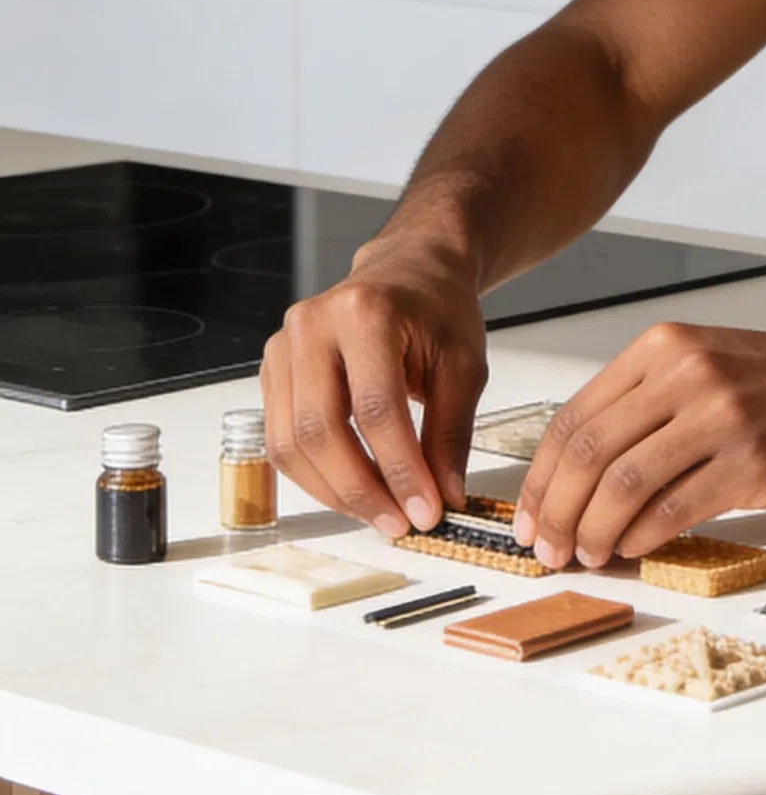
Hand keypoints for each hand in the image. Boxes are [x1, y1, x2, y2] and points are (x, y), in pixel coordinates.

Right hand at [261, 227, 487, 537]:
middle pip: (320, 429)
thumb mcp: (463, 366)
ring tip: (379, 514)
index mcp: (365, 313)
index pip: (375, 408)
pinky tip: (353, 490)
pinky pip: (281, 440)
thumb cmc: (436, 310)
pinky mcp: (272, 371)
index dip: (399, 469)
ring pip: (290, 443)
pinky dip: (316, 476)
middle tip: (398, 522)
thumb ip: (451, 434)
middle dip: (360, 489)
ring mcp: (283, 347)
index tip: (425, 511)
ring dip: (334, 491)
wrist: (408, 272)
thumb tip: (443, 497)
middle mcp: (312, 326)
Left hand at [513, 318, 765, 568]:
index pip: (575, 416)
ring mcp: (719, 416)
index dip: (542, 477)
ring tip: (587, 556)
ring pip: (623, 482)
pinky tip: (633, 549)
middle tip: (547, 548)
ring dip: (593, 531)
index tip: (531, 515)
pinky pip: (674, 506)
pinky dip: (642, 536)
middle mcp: (686, 374)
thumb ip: (648, 406)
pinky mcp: (751, 460)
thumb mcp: (707, 367)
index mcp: (664, 348)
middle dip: (556, 510)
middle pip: (589, 451)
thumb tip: (583, 477)